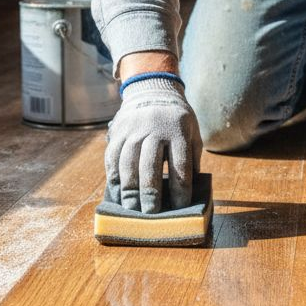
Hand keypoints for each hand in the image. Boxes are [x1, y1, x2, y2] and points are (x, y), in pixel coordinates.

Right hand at [106, 68, 200, 213]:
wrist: (152, 91)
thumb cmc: (177, 121)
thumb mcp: (193, 134)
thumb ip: (192, 160)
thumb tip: (189, 193)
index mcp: (178, 131)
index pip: (180, 165)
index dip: (181, 190)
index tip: (180, 208)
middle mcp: (153, 129)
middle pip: (150, 166)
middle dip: (150, 193)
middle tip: (151, 214)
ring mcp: (132, 130)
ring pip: (127, 164)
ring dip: (129, 189)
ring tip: (132, 208)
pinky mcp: (117, 132)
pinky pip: (112, 158)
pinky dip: (114, 178)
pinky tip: (118, 193)